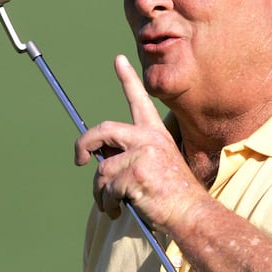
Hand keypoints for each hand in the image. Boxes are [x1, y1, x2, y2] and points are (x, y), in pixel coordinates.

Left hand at [74, 55, 206, 230]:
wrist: (191, 213)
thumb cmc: (173, 193)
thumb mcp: (157, 164)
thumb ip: (132, 154)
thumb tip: (98, 157)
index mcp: (155, 133)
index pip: (139, 99)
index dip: (128, 78)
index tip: (118, 59)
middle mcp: (149, 138)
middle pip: (103, 130)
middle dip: (83, 144)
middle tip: (79, 160)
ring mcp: (142, 155)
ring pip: (102, 169)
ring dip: (99, 191)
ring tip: (109, 203)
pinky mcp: (136, 175)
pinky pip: (106, 188)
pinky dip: (107, 203)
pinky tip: (118, 210)